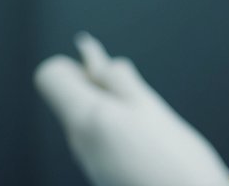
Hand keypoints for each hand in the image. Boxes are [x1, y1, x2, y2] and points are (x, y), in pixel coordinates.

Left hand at [35, 32, 228, 185]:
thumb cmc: (178, 161)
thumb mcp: (151, 108)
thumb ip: (118, 79)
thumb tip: (90, 54)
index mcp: (85, 118)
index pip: (50, 76)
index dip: (76, 66)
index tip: (106, 74)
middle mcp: (78, 141)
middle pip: (70, 96)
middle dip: (97, 86)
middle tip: (133, 93)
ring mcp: (89, 161)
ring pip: (86, 117)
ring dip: (110, 107)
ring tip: (145, 120)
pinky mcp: (103, 174)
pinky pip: (97, 139)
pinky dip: (115, 129)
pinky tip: (144, 139)